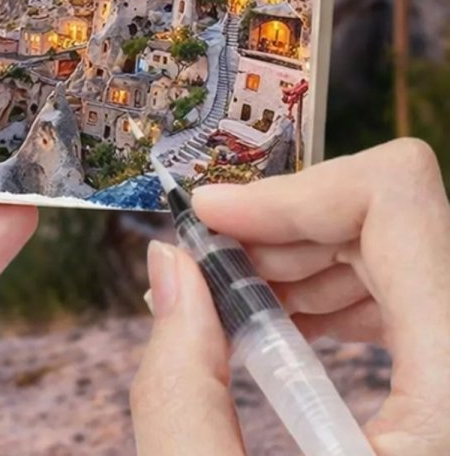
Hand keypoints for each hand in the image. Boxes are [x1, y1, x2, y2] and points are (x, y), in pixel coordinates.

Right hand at [130, 139, 449, 454]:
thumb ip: (185, 392)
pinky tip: (287, 329)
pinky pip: (415, 290)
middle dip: (282, 227)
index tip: (210, 215)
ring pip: (402, 245)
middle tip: (206, 262)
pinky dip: (339, 290)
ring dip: (304, 256)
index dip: (289, 191)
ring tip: (235, 301)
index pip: (396, 199)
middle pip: (392, 214)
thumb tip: (167, 269)